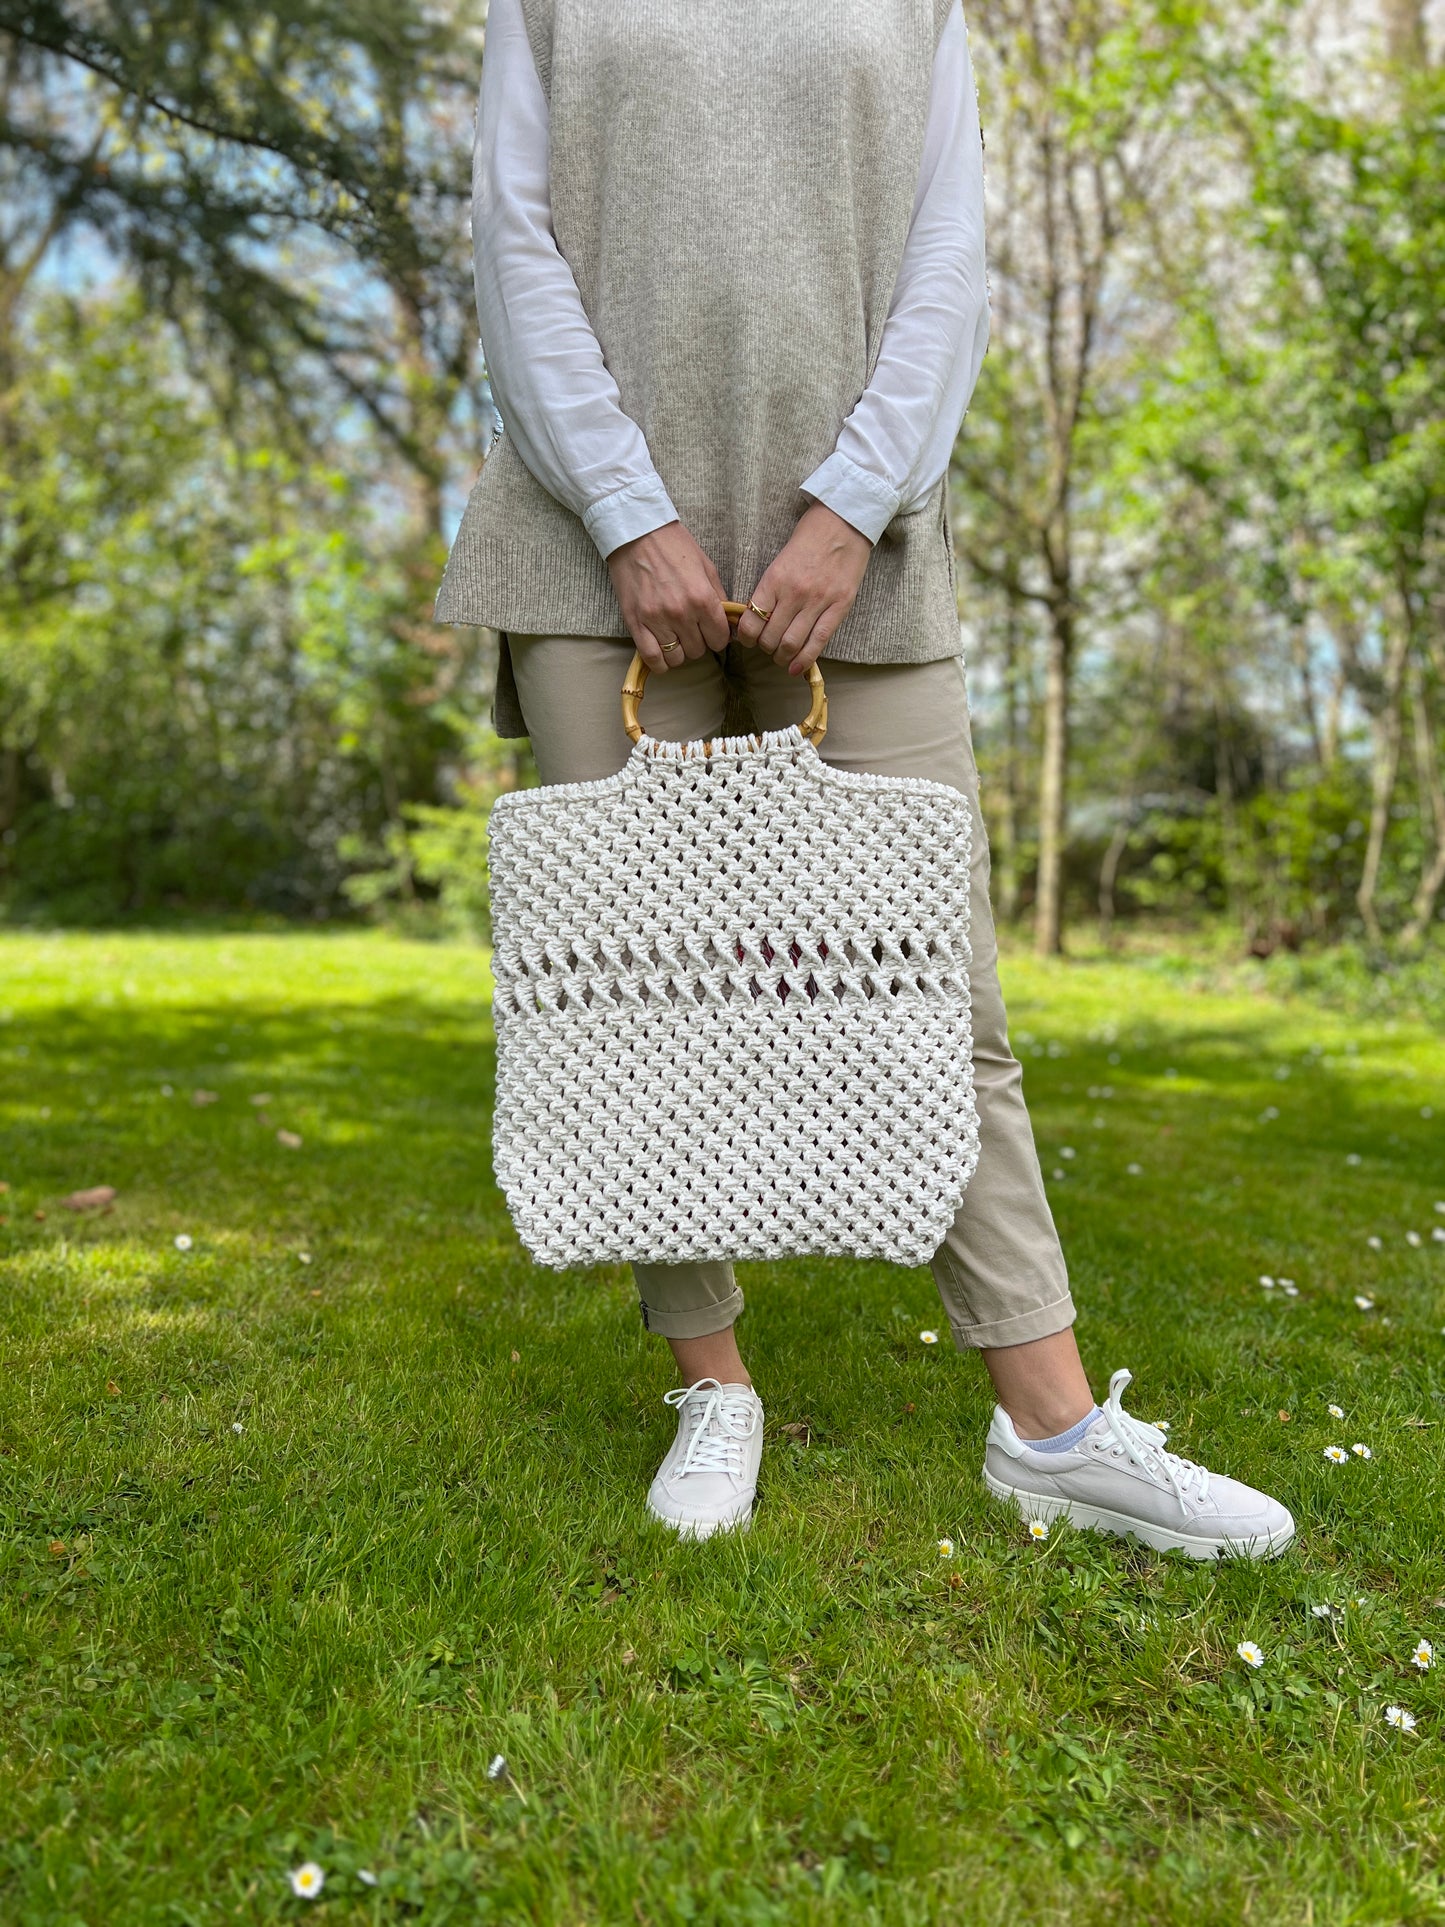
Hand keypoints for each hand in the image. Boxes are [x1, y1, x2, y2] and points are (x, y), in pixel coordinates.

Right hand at [607, 521, 731, 671]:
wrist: (637, 532)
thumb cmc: (674, 546)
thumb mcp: (706, 567)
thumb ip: (718, 597)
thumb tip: (729, 623)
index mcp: (702, 598)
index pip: (719, 639)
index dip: (718, 637)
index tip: (712, 631)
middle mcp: (681, 612)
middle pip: (698, 650)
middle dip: (698, 642)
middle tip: (692, 629)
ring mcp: (656, 620)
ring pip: (677, 658)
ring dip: (679, 652)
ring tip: (676, 637)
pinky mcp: (635, 623)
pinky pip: (652, 658)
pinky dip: (660, 662)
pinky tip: (662, 652)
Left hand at [734, 502, 872, 673]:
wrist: (842, 522)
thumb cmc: (808, 541)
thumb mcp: (780, 563)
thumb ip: (769, 591)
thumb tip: (756, 620)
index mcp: (774, 580)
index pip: (751, 621)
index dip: (746, 638)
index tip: (748, 640)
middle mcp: (794, 593)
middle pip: (770, 638)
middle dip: (765, 649)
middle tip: (767, 648)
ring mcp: (818, 601)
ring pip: (791, 644)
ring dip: (782, 657)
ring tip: (782, 657)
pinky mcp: (839, 607)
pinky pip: (818, 642)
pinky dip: (804, 660)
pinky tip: (796, 668)